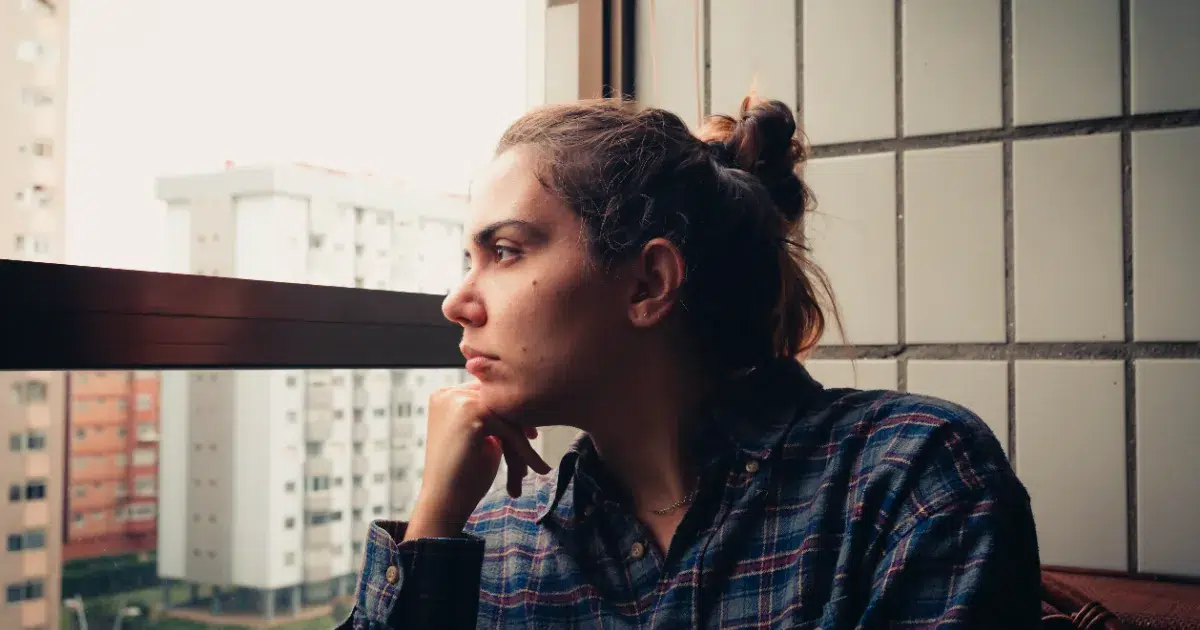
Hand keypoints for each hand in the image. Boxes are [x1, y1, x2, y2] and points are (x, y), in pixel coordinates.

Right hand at [404, 382, 550, 540]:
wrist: (444, 502)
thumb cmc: (462, 475)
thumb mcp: (480, 437)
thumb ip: (494, 417)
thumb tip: (524, 402)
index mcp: (446, 396)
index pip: (489, 396)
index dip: (510, 414)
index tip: (530, 433)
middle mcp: (449, 394)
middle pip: (499, 404)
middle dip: (519, 427)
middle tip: (535, 442)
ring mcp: (458, 401)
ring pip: (506, 416)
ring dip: (522, 443)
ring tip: (535, 466)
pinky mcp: (471, 413)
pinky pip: (509, 429)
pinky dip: (524, 451)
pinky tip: (538, 468)